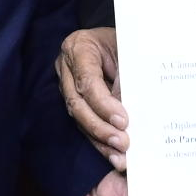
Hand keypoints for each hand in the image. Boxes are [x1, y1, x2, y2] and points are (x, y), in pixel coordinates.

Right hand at [58, 26, 128, 167]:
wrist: (121, 38)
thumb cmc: (126, 42)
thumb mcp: (128, 51)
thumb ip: (125, 79)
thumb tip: (128, 115)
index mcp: (79, 47)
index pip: (87, 80)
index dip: (103, 103)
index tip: (123, 121)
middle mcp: (67, 67)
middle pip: (78, 104)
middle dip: (100, 127)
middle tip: (122, 143)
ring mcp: (68, 85)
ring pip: (79, 118)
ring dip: (100, 140)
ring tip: (120, 156)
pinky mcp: (76, 100)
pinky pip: (84, 124)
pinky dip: (100, 141)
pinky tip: (114, 155)